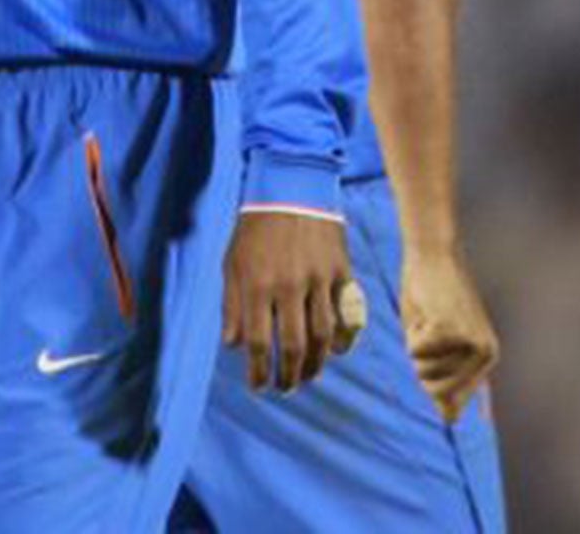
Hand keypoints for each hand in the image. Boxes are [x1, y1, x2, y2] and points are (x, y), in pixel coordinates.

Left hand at [222, 210, 359, 392]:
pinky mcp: (342, 273)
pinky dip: (344, 339)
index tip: (258, 387)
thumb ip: (232, 305)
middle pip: (294, 347)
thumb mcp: (232, 264)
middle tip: (285, 389)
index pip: (259, 342)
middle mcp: (289, 286)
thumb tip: (233, 345)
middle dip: (289, 375)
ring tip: (308, 377)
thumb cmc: (254, 231)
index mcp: (257, 285)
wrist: (291, 190)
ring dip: (316, 365)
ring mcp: (319, 280)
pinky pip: (347, 315)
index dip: (258, 371)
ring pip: (323, 337)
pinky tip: (336, 352)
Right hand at [401, 248, 498, 421]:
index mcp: (487, 359)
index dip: (431, 378)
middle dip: (420, 364)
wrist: (433, 255)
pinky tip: (425, 309)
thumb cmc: (431, 297)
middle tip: (427, 331)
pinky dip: (411, 330)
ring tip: (428, 317)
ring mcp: (471, 343)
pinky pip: (416, 349)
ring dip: (415, 344)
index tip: (431, 343)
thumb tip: (450, 421)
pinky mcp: (452, 330)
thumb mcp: (438, 344)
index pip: (452, 399)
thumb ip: (445, 380)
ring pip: (423, 369)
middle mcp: (485, 355)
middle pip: (435, 389)